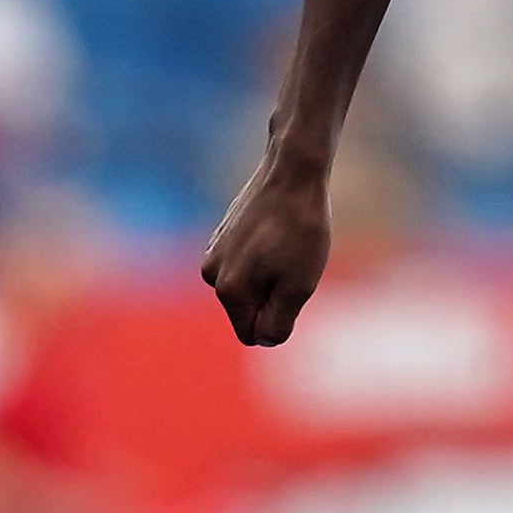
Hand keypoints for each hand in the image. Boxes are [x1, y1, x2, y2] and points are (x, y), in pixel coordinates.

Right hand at [201, 147, 331, 345]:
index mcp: (229, 292)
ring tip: (286, 245)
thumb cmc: (301, 231)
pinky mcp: (220, 236)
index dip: (280, 319)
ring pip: (248, 287)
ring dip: (270, 277)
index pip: (253, 335)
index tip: (294, 287)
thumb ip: (278, 322)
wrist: (292, 173)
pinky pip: (245, 265)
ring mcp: (213, 253)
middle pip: (248, 311)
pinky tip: (276, 232)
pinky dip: (263, 258)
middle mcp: (211, 275)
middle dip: (273, 298)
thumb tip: (262, 340)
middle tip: (294, 264)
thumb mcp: (299, 286)